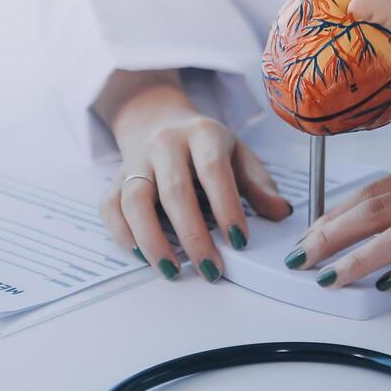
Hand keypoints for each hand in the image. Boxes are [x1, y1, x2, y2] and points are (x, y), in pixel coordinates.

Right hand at [96, 71, 292, 282]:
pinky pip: (111, 208)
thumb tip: (280, 212)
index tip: (240, 241)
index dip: (226, 206)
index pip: (213, 169)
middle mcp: (164, 144)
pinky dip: (123, 234)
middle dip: (193, 235)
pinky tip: (142, 256)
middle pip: (174, 191)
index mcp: (201, 134)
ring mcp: (136, 161)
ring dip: (153, 240)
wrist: (158, 120)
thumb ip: (258, 184)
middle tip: (211, 269)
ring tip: (172, 270)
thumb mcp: (238, 154)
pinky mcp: (116, 180)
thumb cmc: (204, 146)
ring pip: (135, 201)